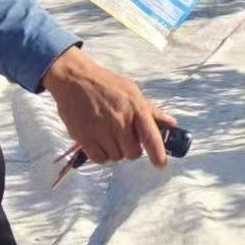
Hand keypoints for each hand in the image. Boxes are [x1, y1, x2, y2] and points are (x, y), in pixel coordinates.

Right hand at [42, 47, 170, 167]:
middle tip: (125, 139)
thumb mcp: (132, 91)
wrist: (74, 79)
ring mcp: (101, 130)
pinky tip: (99, 142)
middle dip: (132, 150)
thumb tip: (170, 123)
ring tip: (109, 136)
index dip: (158, 155)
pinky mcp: (84, 137)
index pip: (152, 138)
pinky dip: (102, 155)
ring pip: (116, 157)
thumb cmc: (106, 84)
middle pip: (133, 153)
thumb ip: (151, 110)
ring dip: (115, 151)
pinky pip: (100, 158)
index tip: (160, 165)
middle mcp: (120, 121)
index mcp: (136, 108)